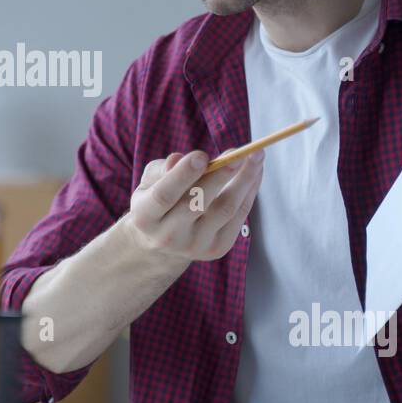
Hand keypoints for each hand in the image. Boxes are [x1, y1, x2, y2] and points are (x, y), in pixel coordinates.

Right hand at [122, 148, 264, 265]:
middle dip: (220, 176)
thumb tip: (180, 160)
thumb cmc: (158, 200)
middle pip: (197, 204)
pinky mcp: (217, 249)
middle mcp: (168, 236)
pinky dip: (249, 193)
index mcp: (144, 217)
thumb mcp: (150, 182)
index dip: (182, 175)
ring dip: (244, 181)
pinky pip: (238, 217)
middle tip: (239, 153)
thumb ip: (162, 169)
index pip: (164, 196)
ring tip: (256, 156)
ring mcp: (194, 246)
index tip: (202, 155)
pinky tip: (255, 173)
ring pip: (224, 211)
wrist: (162, 242)